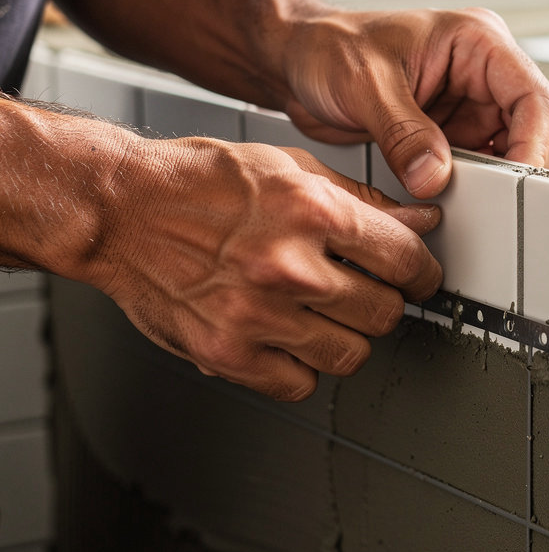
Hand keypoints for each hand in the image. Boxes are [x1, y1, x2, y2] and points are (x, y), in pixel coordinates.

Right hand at [92, 135, 441, 400]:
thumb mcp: (291, 167)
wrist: (123, 211)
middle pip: (386, 312)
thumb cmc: (200, 183)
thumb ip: (363, 199)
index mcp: (312, 211)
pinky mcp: (227, 353)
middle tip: (367, 290)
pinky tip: (291, 337)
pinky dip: (303, 366)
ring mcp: (258, 315)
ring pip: (351, 354)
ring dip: (348, 336)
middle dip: (385, 301)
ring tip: (327, 314)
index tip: (419, 276)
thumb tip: (420, 220)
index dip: (423, 272)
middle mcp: (289, 266)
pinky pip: (300, 383)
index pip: (406, 259)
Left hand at [278, 5, 548, 197]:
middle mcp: (484, 73)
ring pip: (518, 152)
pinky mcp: (455, 135)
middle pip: (543, 127)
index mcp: (478, 42)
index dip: (533, 143)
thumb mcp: (364, 83)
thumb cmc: (327, 47)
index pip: (536, 96)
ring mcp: (472, 105)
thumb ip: (403, 132)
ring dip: (496, 178)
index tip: (512, 178)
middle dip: (521, 162)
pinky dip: (474, 186)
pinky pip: (484, 167)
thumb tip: (434, 176)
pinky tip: (446, 189)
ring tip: (460, 190)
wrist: (297, 62)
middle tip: (489, 190)